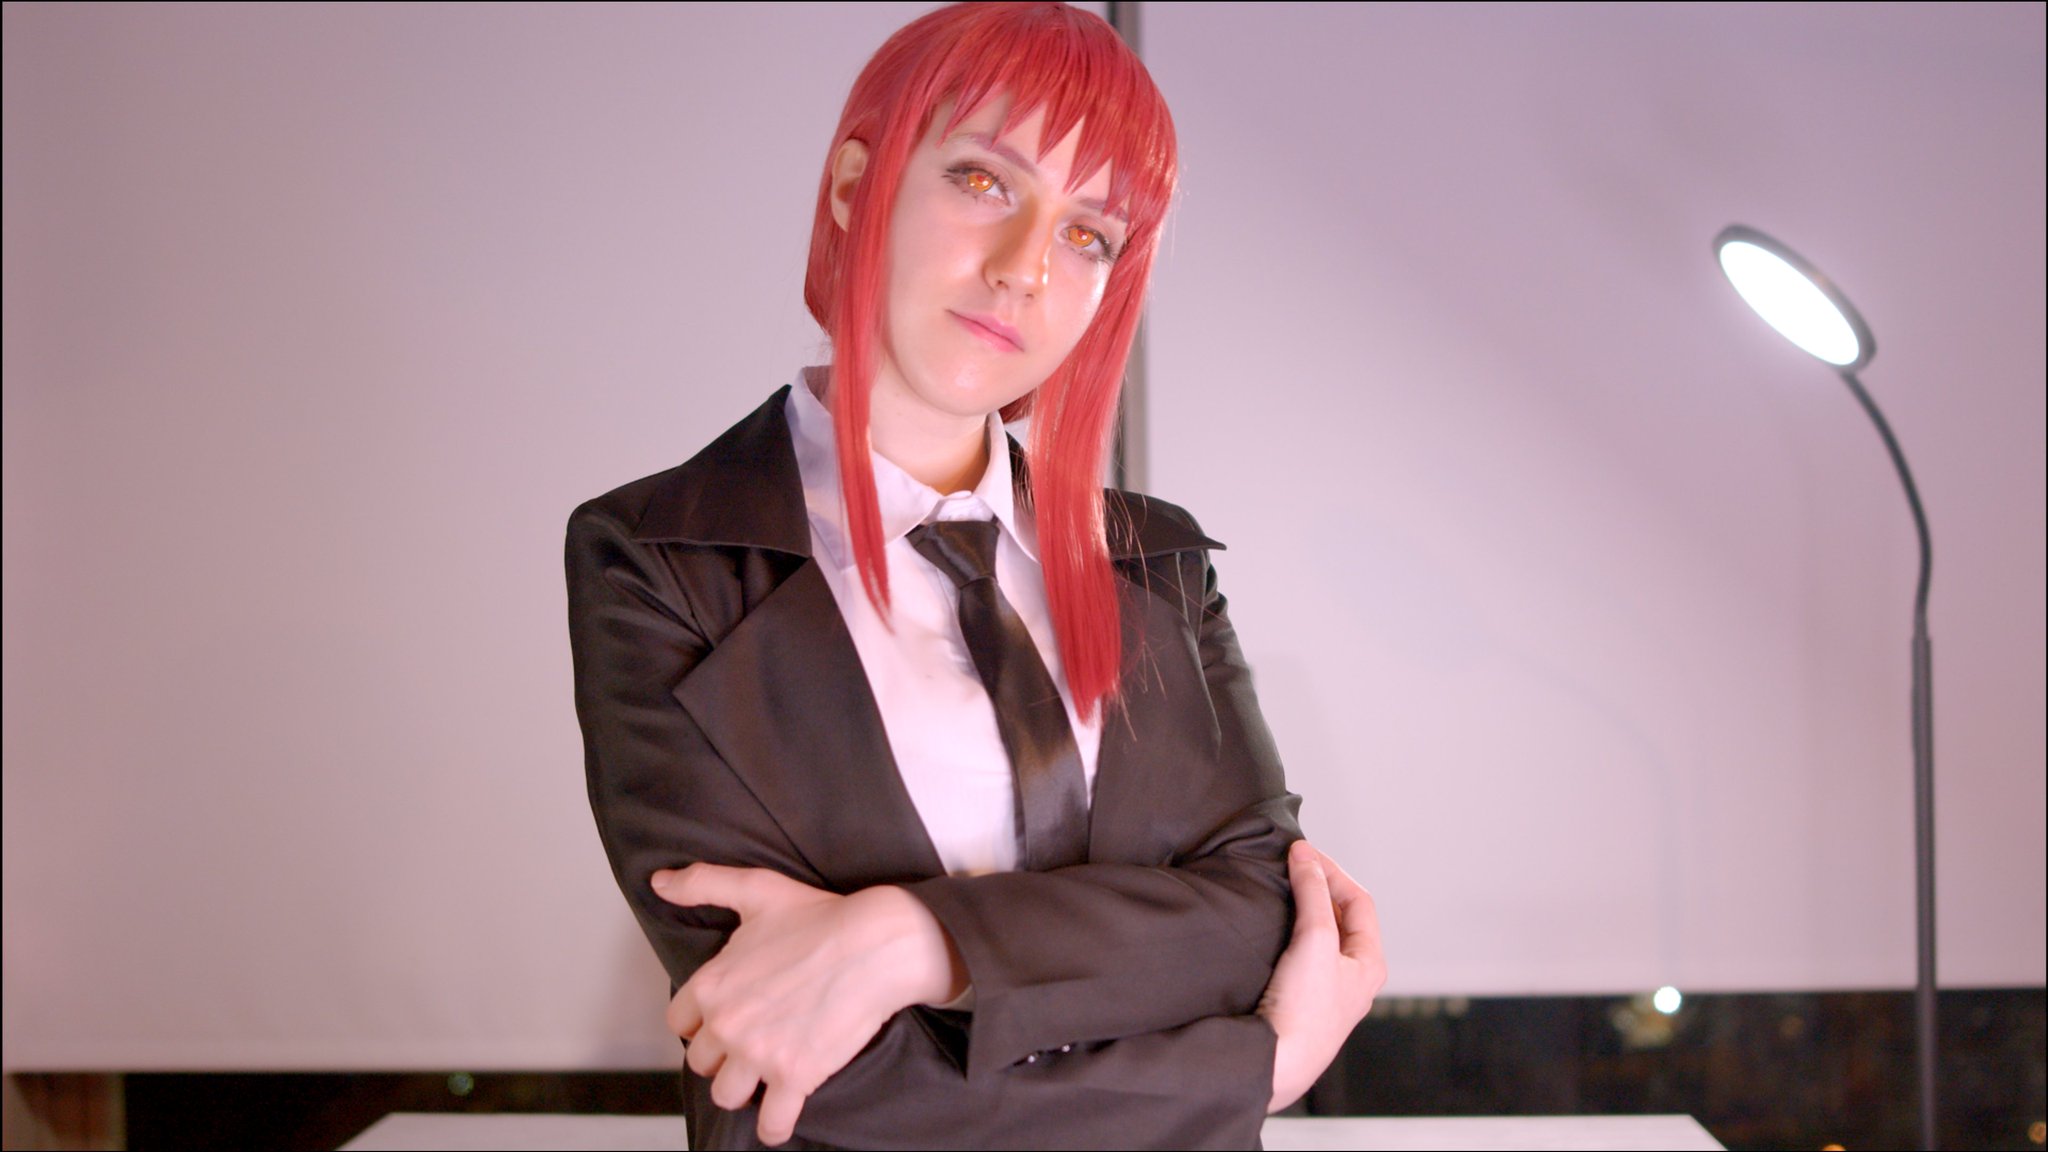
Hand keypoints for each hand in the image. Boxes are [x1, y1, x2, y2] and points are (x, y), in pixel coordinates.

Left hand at [650, 865, 963, 1145]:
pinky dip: (774, 1127)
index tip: (724, 1019)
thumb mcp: (756, 890)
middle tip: (752, 1044)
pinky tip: (781, 1118)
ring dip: (745, 1089)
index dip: (702, 1022)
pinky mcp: (795, 1076)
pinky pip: (772, 1124)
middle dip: (724, 1056)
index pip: (679, 1023)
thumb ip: (703, 884)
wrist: (876, 943)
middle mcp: (728, 1023)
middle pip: (702, 1063)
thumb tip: (659, 882)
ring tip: (764, 1075)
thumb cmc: (820, 916)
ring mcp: (760, 1054)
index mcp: (713, 984)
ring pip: (727, 1095)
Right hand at [1257, 840, 1385, 1112]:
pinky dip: (1288, 933)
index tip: (1301, 852)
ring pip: (1320, 936)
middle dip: (1317, 887)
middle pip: (1340, 916)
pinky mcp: (1300, 1001)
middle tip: (1290, 867)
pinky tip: (1270, 930)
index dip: (1331, 870)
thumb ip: (1312, 894)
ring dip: (1302, 910)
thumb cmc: (1305, 1012)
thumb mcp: (1315, 940)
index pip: (1358, 900)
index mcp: (1369, 963)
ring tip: (1279, 891)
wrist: (1275, 1063)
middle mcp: (1353, 976)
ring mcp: (1327, 990)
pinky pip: (1300, 955)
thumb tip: (1305, 856)